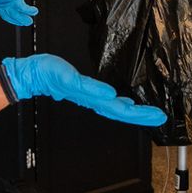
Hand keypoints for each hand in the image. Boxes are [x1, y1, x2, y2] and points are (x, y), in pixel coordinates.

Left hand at [0, 54, 165, 126]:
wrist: (34, 75)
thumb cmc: (56, 76)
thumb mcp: (84, 85)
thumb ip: (101, 93)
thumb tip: (120, 100)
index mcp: (95, 100)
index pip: (121, 110)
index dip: (140, 116)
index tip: (157, 117)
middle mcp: (90, 98)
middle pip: (118, 110)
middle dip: (139, 115)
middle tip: (157, 117)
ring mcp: (80, 91)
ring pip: (105, 102)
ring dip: (124, 108)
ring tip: (141, 110)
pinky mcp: (69, 81)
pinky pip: (85, 87)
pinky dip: (99, 92)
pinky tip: (111, 94)